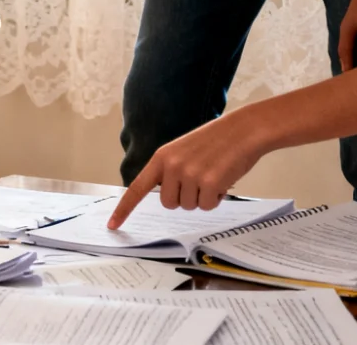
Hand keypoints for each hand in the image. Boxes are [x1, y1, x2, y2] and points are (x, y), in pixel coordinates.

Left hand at [106, 116, 263, 228]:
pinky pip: (207, 206)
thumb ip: (171, 170)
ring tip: (213, 174)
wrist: (244, 130)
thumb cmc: (217, 141)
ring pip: (189, 206)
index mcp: (162, 156)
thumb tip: (167, 197)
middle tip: (200, 179)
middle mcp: (172, 166)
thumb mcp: (184, 150)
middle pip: (168, 204)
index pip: (137, 187)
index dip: (124, 208)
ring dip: (202, 197)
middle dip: (184, 198)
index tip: (113, 225)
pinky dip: (216, 198)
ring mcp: (189, 175)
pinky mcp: (208, 183)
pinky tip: (223, 179)